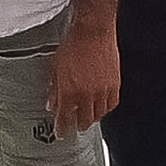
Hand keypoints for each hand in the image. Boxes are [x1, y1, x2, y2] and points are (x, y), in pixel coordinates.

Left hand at [47, 7, 123, 135]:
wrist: (93, 32)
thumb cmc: (74, 45)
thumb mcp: (56, 68)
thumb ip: (54, 89)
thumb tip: (51, 103)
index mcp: (69, 91)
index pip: (65, 118)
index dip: (62, 128)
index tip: (61, 133)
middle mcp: (86, 94)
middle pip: (84, 120)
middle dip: (78, 125)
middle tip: (75, 125)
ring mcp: (102, 91)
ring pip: (99, 115)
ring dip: (92, 118)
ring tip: (87, 116)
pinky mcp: (114, 85)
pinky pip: (111, 104)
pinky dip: (105, 108)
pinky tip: (101, 106)